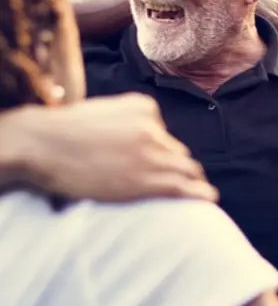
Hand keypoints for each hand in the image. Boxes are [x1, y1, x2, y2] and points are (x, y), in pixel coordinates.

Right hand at [16, 94, 217, 202]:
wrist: (41, 144)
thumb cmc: (61, 131)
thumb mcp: (102, 112)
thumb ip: (125, 121)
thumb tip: (134, 142)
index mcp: (144, 107)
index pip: (165, 133)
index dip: (162, 151)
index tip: (158, 162)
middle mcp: (153, 127)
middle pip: (177, 152)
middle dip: (179, 166)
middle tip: (185, 180)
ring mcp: (152, 153)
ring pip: (186, 169)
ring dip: (194, 181)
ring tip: (202, 192)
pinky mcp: (148, 178)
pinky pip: (183, 186)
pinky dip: (199, 193)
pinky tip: (208, 198)